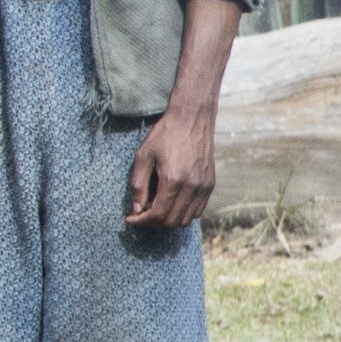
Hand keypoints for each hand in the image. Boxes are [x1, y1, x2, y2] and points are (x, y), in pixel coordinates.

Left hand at [128, 104, 216, 228]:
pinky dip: (183, 213)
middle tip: (139, 215)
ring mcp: (204, 186)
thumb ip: (138, 185)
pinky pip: (198, 210)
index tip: (129, 218)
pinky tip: (170, 204)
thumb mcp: (143, 156)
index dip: (141, 221)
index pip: (158, 214)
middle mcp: (192, 186)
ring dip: (168, 220)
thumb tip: (136, 209)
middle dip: (153, 223)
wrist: (192, 119)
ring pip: (187, 219)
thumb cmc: (164, 135)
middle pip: (172, 221)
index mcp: (174, 180)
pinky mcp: (210, 184)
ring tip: (153, 210)